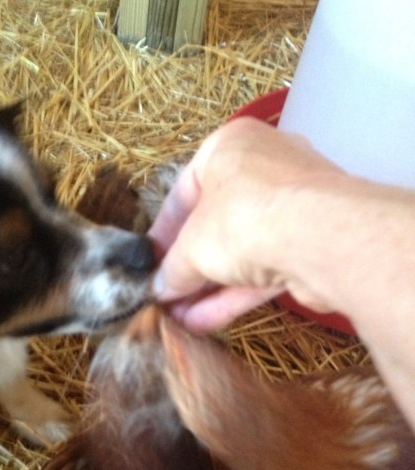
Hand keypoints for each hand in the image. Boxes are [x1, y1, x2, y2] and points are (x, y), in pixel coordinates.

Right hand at [150, 117, 344, 331]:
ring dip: (208, 288)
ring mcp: (295, 207)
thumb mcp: (190, 246)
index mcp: (231, 146)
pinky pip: (264, 270)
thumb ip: (172, 269)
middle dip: (188, 266)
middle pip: (216, 223)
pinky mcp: (312, 245)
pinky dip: (234, 295)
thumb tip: (159, 288)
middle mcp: (266, 167)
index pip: (185, 190)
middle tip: (166, 295)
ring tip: (179, 317)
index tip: (149, 263)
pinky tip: (204, 323)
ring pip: (241, 252)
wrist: (319, 238)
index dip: (163, 232)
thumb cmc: (242, 218)